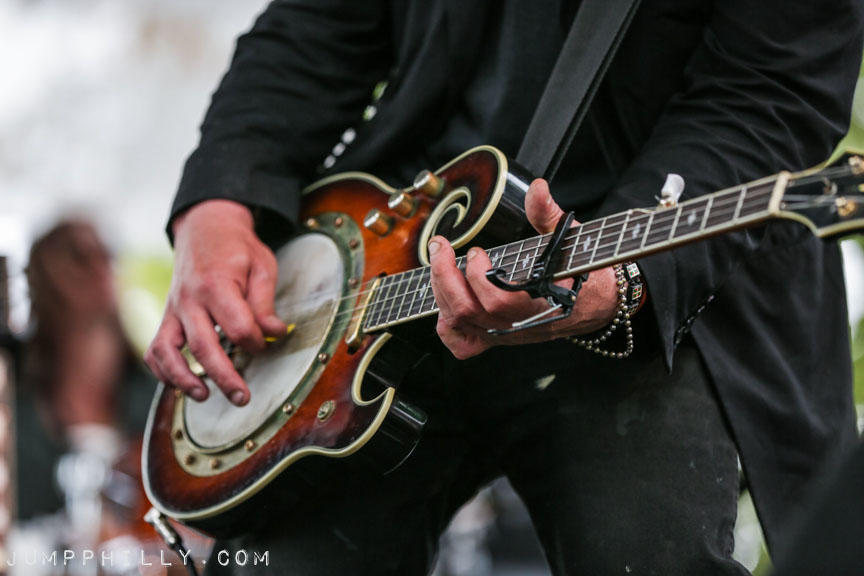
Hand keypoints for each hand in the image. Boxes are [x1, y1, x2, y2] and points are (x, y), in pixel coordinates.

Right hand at [144, 200, 286, 404]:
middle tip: (242, 398)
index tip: (265, 343)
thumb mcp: (262, 266)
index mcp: (217, 284)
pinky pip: (155, 348)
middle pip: (202, 346)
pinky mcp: (166, 316)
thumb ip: (265, 303)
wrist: (205, 227)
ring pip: (168, 351)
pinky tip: (180, 385)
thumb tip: (274, 334)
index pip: (237, 326)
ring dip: (183, 379)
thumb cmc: (237, 249)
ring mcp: (173, 309)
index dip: (255, 342)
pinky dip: (163, 370)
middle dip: (223, 376)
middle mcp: (189, 299)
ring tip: (204, 396)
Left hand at [429, 179, 619, 358]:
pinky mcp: (496, 340)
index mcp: (540, 303)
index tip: (477, 251)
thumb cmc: (584, 271)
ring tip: (439, 261)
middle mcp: (519, 325)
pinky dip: (446, 326)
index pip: (499, 301)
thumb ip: (549, 214)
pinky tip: (445, 301)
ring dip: (440, 289)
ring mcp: (505, 335)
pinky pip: (463, 345)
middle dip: (445, 275)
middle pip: (468, 311)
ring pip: (460, 322)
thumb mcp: (570, 238)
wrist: (596, 304)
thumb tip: (536, 189)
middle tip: (440, 246)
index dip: (479, 276)